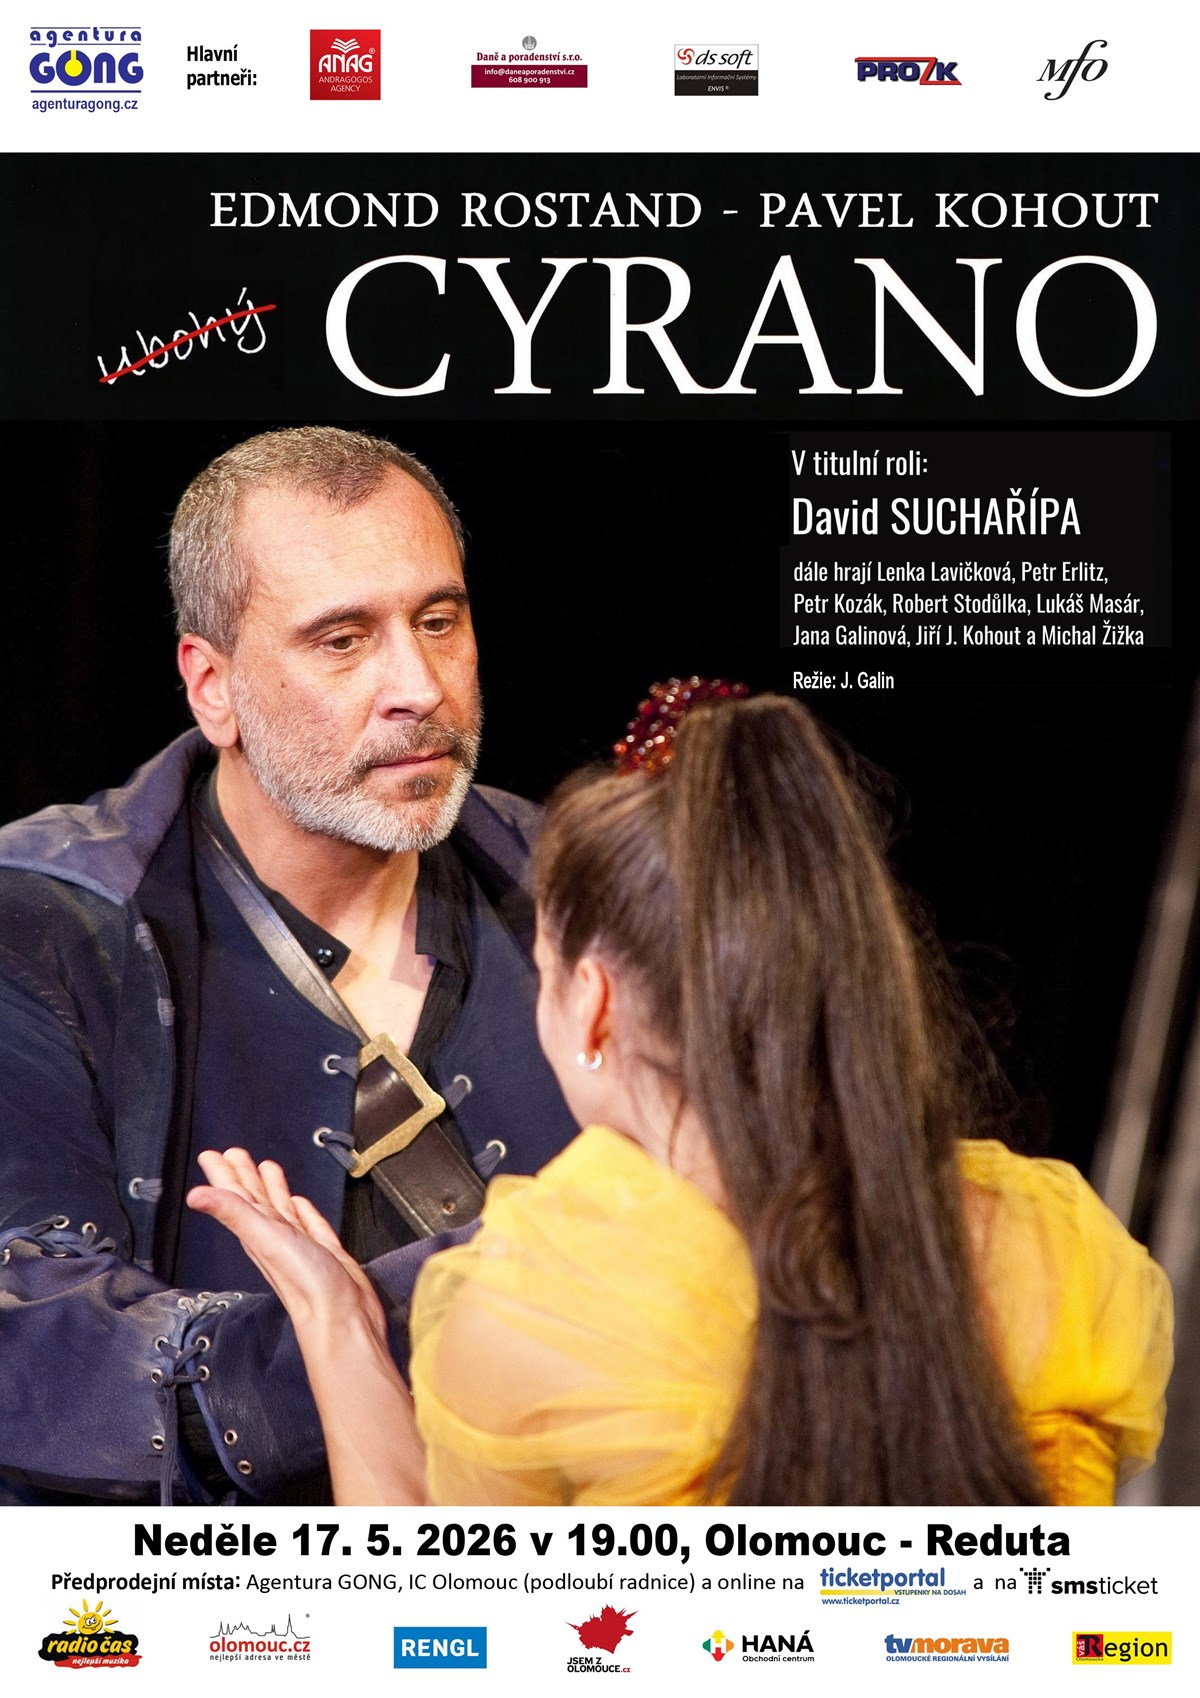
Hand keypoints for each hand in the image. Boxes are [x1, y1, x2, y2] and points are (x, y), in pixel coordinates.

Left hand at [187, 1148, 387, 1346]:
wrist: (342, 1316)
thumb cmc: (304, 1283)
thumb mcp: (265, 1238)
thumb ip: (233, 1213)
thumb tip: (194, 1196)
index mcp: (257, 1232)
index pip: (235, 1197)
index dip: (223, 1175)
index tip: (212, 1155)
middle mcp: (274, 1237)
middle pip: (255, 1199)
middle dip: (244, 1176)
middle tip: (235, 1153)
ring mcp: (298, 1246)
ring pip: (280, 1209)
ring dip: (272, 1188)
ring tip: (267, 1167)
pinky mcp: (323, 1252)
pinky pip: (309, 1224)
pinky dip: (303, 1210)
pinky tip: (299, 1203)